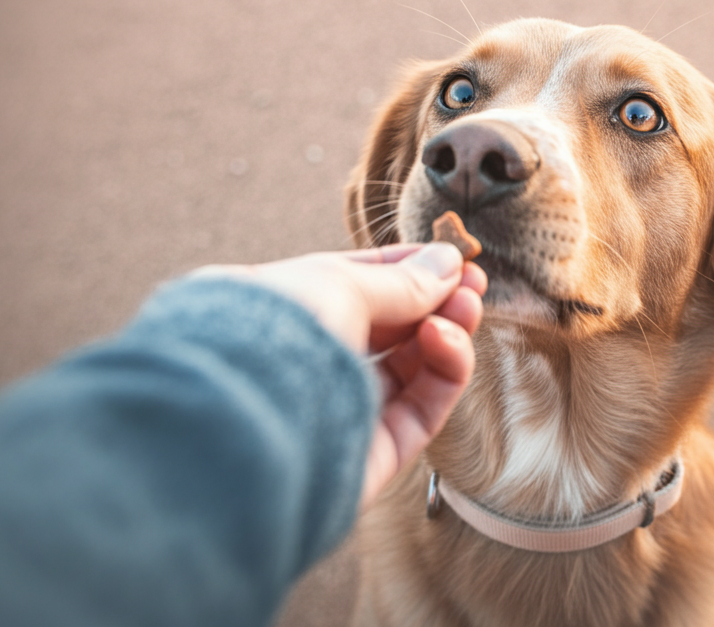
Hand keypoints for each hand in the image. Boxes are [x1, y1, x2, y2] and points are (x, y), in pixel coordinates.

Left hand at [200, 243, 486, 507]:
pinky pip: (423, 409)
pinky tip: (445, 338)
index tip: (454, 257)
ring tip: (466, 305)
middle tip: (473, 282)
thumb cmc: (272, 336)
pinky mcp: (370, 455)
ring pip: (413, 370)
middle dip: (436, 301)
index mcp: (282, 315)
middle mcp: (309, 364)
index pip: (355, 287)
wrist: (240, 422)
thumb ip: (401, 281)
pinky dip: (446, 369)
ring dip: (448, 331)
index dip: (407, 270)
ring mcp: (340, 411)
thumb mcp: (339, 284)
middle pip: (390, 330)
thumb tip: (449, 263)